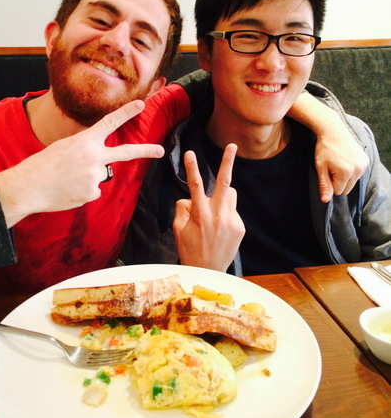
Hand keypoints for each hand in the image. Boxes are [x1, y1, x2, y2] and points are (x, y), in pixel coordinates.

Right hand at [0, 100, 163, 226]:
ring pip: (99, 176)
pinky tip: (68, 190)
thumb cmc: (42, 165)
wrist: (28, 186)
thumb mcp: (64, 147)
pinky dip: (82, 192)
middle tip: (160, 150)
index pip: (110, 122)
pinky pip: (93, 192)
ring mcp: (95, 176)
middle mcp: (94, 156)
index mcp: (85, 141)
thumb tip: (100, 167)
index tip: (141, 104)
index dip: (126, 112)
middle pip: (125, 152)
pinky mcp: (92, 193)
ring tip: (67, 180)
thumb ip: (85, 151)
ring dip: (87, 179)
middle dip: (145, 151)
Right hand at [172, 143, 244, 271]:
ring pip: (230, 195)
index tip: (190, 152)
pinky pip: (233, 211)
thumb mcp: (178, 229)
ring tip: (214, 213)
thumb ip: (182, 208)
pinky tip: (220, 230)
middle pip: (224, 182)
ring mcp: (231, 220)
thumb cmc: (189, 249)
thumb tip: (190, 197)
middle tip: (232, 145)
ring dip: (222, 196)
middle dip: (228, 162)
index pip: (194, 185)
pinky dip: (225, 214)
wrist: (209, 272)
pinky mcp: (240, 227)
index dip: (192, 167)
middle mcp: (217, 215)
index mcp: (200, 214)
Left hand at [315, 127, 368, 202]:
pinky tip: (345, 160)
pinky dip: (351, 171)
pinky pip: (358, 174)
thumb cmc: (324, 149)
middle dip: (338, 182)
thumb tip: (326, 200)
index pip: (338, 191)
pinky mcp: (366, 160)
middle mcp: (358, 170)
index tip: (327, 171)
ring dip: (345, 177)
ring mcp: (364, 165)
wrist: (333, 130)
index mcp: (346, 173)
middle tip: (332, 167)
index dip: (330, 183)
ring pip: (352, 182)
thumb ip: (325, 185)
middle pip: (347, 189)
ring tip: (338, 163)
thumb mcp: (321, 167)